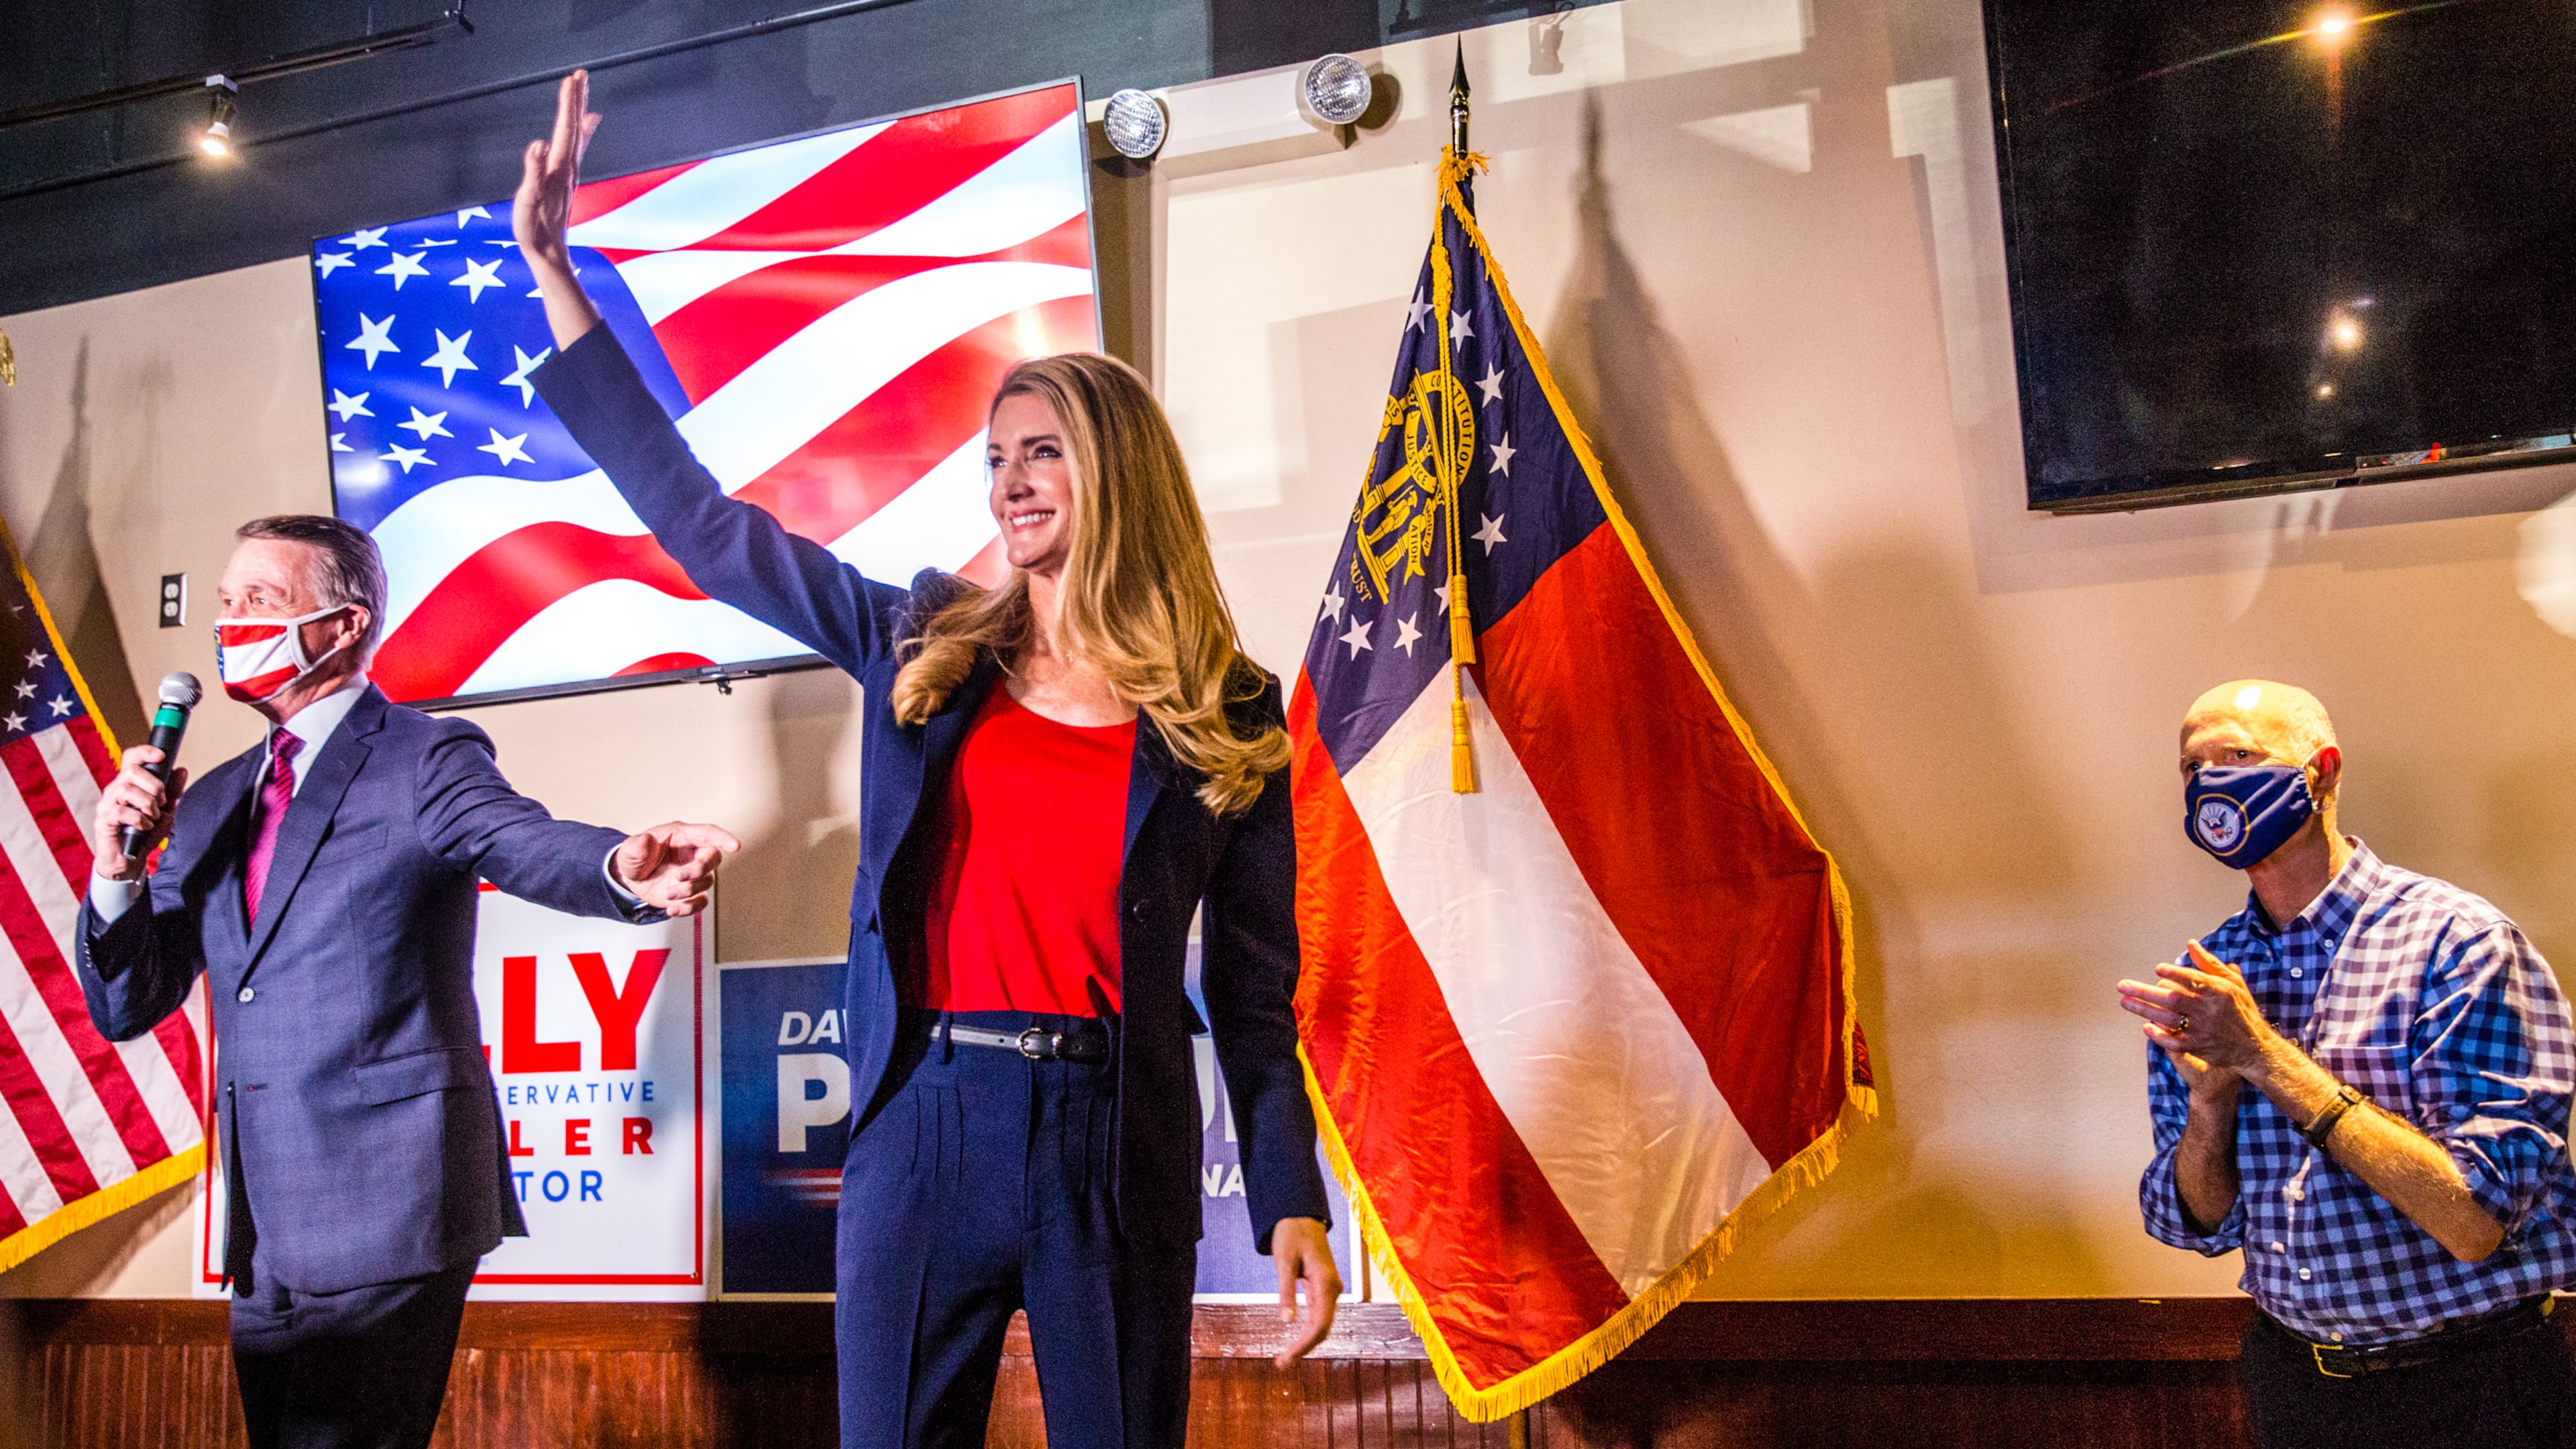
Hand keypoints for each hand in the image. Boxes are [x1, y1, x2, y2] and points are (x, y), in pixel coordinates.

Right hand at [91, 747, 186, 881]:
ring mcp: (106, 805)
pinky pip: (120, 811)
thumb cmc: (144, 833)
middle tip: (162, 802)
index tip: (162, 755)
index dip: (144, 752)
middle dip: (154, 785)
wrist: (129, 861)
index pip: (131, 758)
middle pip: (131, 771)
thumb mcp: (165, 810)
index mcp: (129, 784)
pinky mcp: (103, 821)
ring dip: (148, 804)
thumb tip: (181, 769)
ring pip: (126, 790)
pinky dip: (139, 819)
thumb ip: (172, 791)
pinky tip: (145, 827)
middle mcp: (114, 791)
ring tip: (153, 817)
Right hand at [513, 71, 596, 271]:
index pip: (565, 129)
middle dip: (576, 100)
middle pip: (573, 127)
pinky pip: (574, 149)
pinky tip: (585, 125)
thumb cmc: (535, 229)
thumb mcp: (528, 201)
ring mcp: (567, 174)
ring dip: (577, 112)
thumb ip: (533, 173)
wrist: (548, 253)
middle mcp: (568, 168)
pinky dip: (580, 132)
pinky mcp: (563, 180)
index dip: (568, 103)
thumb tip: (539, 145)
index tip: (572, 79)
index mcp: (559, 168)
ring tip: (582, 92)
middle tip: (580, 74)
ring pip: (575, 136)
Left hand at [612, 822, 739, 916]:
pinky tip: (673, 909)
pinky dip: (688, 908)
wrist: (631, 879)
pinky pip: (700, 902)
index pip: (707, 833)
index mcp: (682, 836)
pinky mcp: (691, 893)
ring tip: (667, 893)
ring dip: (687, 891)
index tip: (735, 846)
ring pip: (706, 882)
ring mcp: (694, 875)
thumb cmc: (636, 857)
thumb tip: (646, 840)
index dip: (723, 838)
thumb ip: (637, 846)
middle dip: (699, 869)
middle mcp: (692, 854)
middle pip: (712, 858)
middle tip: (680, 877)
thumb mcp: (629, 849)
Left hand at [1269, 1216, 1341, 1367]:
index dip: (1303, 1346)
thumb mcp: (1284, 1262)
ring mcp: (1330, 1289)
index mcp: (1326, 1283)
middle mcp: (1333, 1289)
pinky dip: (1308, 1329)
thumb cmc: (1291, 1235)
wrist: (1301, 1216)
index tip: (1286, 1359)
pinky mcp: (1324, 1287)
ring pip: (1322, 1323)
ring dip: (1306, 1341)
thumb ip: (1286, 1292)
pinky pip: (1320, 1314)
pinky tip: (1296, 1340)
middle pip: (1323, 1328)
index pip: (1318, 1325)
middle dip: (1304, 1348)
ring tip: (1286, 1357)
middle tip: (1281, 1363)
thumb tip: (1286, 1321)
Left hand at [2117, 940, 2272, 1079]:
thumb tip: (2190, 944)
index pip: (2192, 980)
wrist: (2254, 1047)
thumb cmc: (2241, 1009)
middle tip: (2122, 985)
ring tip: (2124, 1001)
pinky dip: (2159, 1035)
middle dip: (2144, 992)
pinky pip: (2174, 1042)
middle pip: (2172, 999)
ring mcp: (2202, 1030)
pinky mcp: (2198, 1047)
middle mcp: (2208, 1010)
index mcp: (2218, 991)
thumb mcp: (2232, 983)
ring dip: (2143, 1010)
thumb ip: (2209, 964)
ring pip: (2168, 1019)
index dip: (2174, 974)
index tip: (2157, 969)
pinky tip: (2145, 1027)